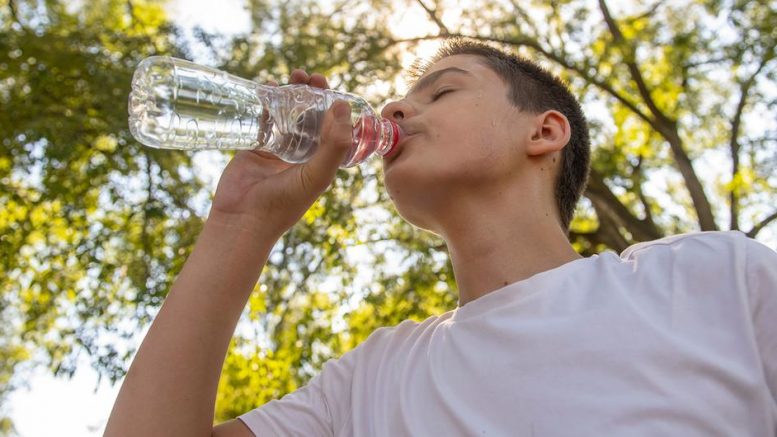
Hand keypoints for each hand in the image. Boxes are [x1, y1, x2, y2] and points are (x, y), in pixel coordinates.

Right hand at [208, 70, 352, 238]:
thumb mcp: (317, 174)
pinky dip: (266, 101)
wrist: (244, 218)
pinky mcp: (255, 146)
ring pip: (287, 113)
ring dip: (291, 93)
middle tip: (310, 76)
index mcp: (321, 160)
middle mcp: (301, 153)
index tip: (331, 86)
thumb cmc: (284, 202)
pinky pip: (263, 118)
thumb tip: (343, 105)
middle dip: (312, 93)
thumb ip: (334, 144)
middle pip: (309, 115)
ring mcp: (278, 148)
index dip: (333, 106)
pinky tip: (267, 86)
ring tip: (293, 76)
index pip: (332, 127)